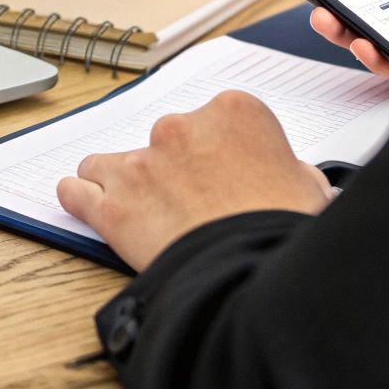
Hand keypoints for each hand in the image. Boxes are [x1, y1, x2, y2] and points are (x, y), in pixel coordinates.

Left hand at [56, 90, 332, 271]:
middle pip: (164, 142)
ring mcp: (141, 163)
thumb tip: (289, 179)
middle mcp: (180, 128)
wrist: (252, 274)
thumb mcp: (311, 189)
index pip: (217, 121)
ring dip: (121, 182)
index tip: (223, 174)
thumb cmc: (284, 231)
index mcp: (234, 113)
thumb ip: (290, 171)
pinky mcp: (112, 203)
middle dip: (173, 169)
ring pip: (110, 163)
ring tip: (139, 210)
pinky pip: (77, 191)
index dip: (219, 152)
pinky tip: (85, 205)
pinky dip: (79, 199)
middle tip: (191, 204)